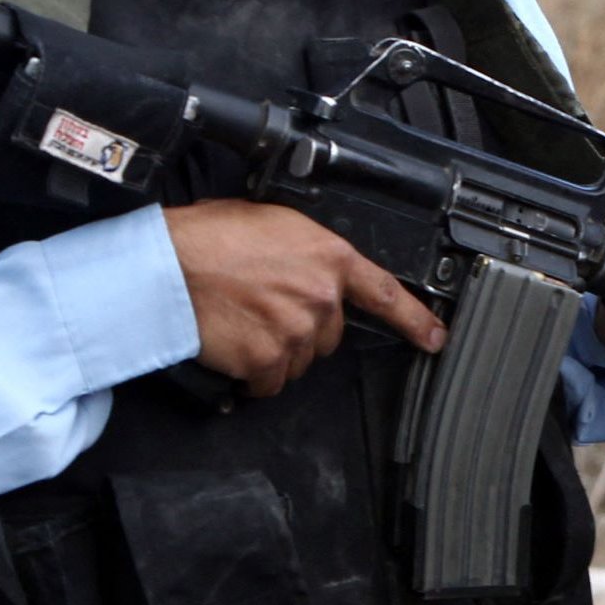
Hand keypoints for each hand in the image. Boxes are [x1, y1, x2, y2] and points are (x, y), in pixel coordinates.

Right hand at [163, 199, 446, 398]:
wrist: (170, 265)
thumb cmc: (208, 236)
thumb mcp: (270, 222)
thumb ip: (303, 250)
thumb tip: (304, 266)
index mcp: (328, 256)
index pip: (385, 292)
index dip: (415, 319)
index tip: (434, 338)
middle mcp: (321, 297)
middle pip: (328, 333)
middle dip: (301, 327)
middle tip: (263, 307)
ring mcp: (297, 332)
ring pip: (299, 360)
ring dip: (275, 350)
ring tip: (241, 321)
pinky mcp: (269, 362)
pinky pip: (269, 382)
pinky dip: (252, 374)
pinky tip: (233, 346)